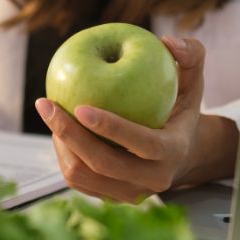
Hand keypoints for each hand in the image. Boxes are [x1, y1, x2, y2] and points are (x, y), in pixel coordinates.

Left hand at [37, 36, 238, 202]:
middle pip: (102, 164)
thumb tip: (168, 42)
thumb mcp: (193, 80)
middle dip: (69, 134)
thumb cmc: (180, 108)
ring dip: (61, 145)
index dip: (110, 127)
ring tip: (51, 114)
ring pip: (82, 176)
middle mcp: (152, 179)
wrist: (182, 153)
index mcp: (173, 151)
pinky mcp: (111, 198)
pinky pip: (77, 180)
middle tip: (46, 105)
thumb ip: (191, 54)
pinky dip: (63, 154)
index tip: (80, 106)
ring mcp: (130, 193)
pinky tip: (57, 129)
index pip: (141, 143)